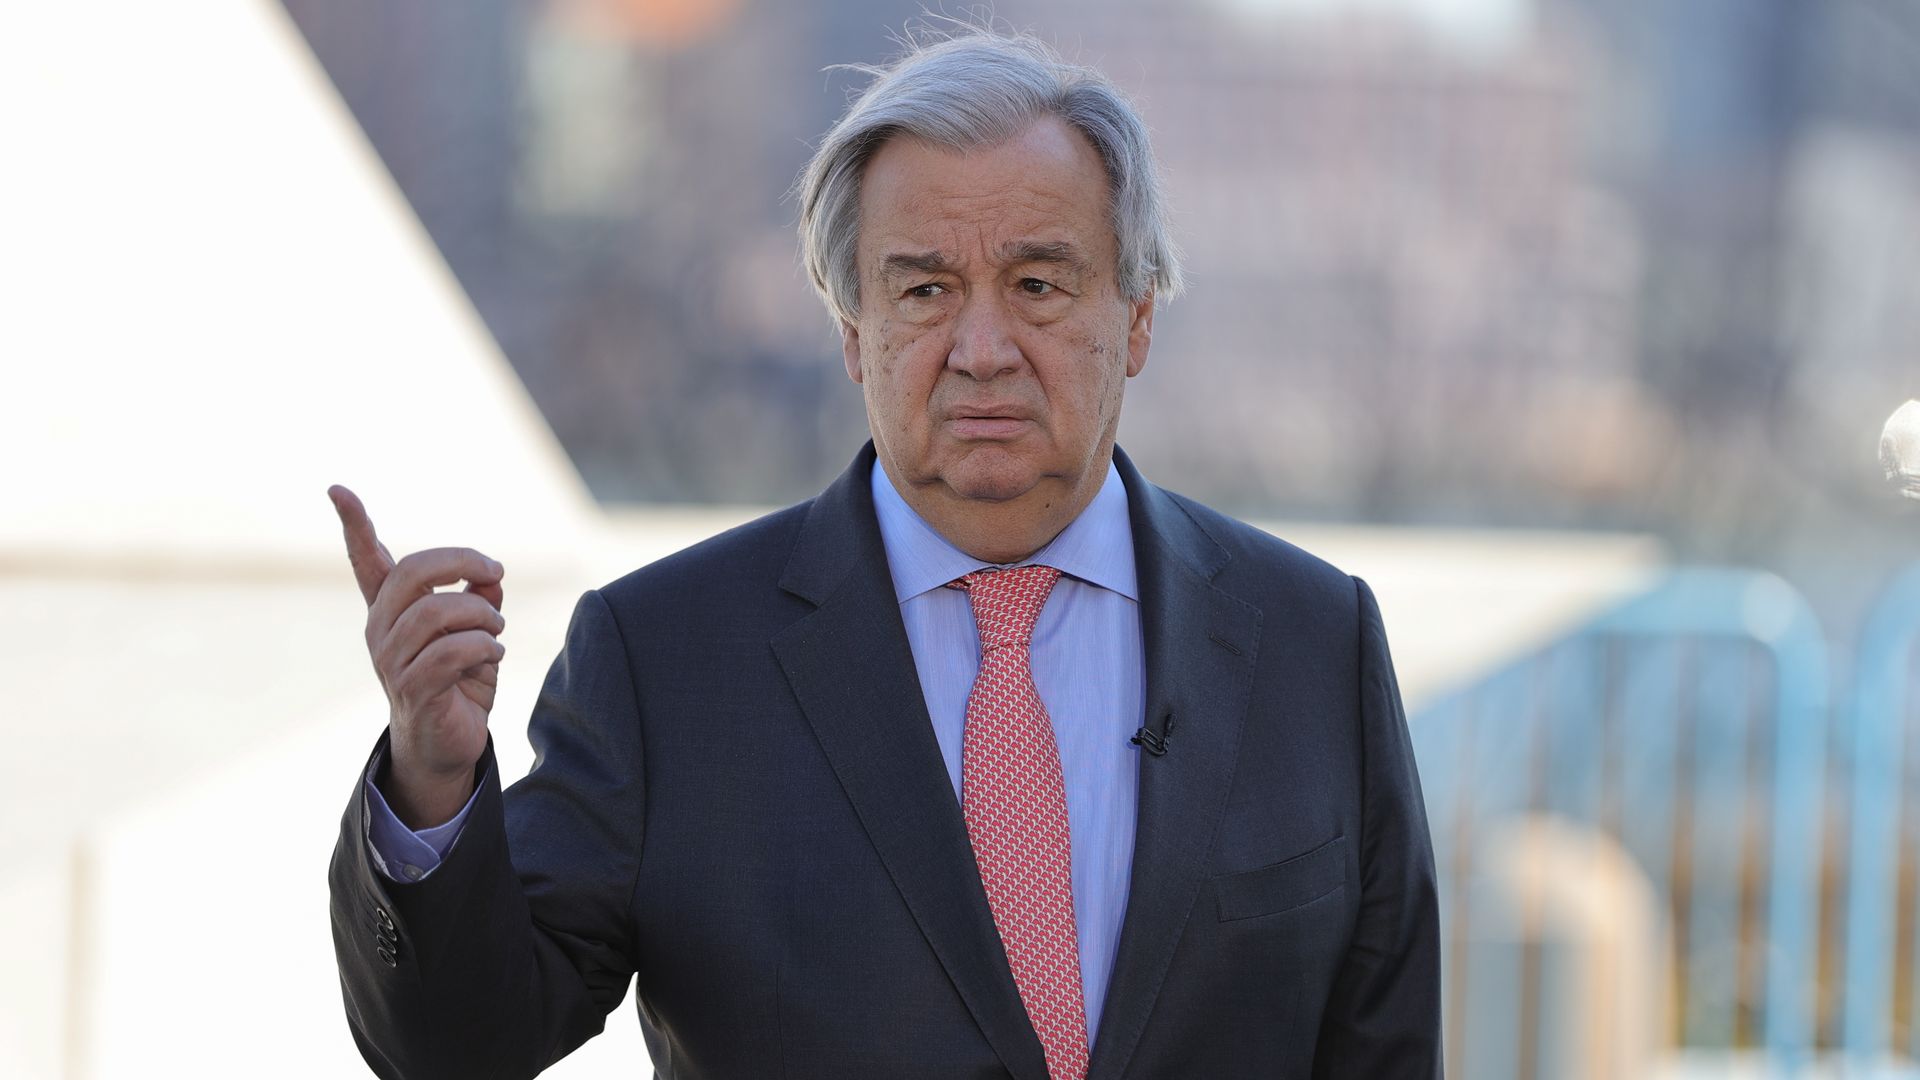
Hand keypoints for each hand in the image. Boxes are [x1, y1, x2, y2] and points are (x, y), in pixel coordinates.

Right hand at [329, 485, 504, 828]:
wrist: (446, 745)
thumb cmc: (459, 681)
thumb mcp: (476, 631)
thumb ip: (481, 596)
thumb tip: (491, 571)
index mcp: (391, 611)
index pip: (366, 561)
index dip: (353, 524)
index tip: (336, 489)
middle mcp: (382, 631)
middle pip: (412, 573)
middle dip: (461, 561)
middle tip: (495, 569)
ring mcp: (392, 662)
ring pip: (438, 612)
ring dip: (482, 614)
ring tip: (497, 630)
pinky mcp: (413, 689)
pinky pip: (452, 652)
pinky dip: (484, 647)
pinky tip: (493, 656)